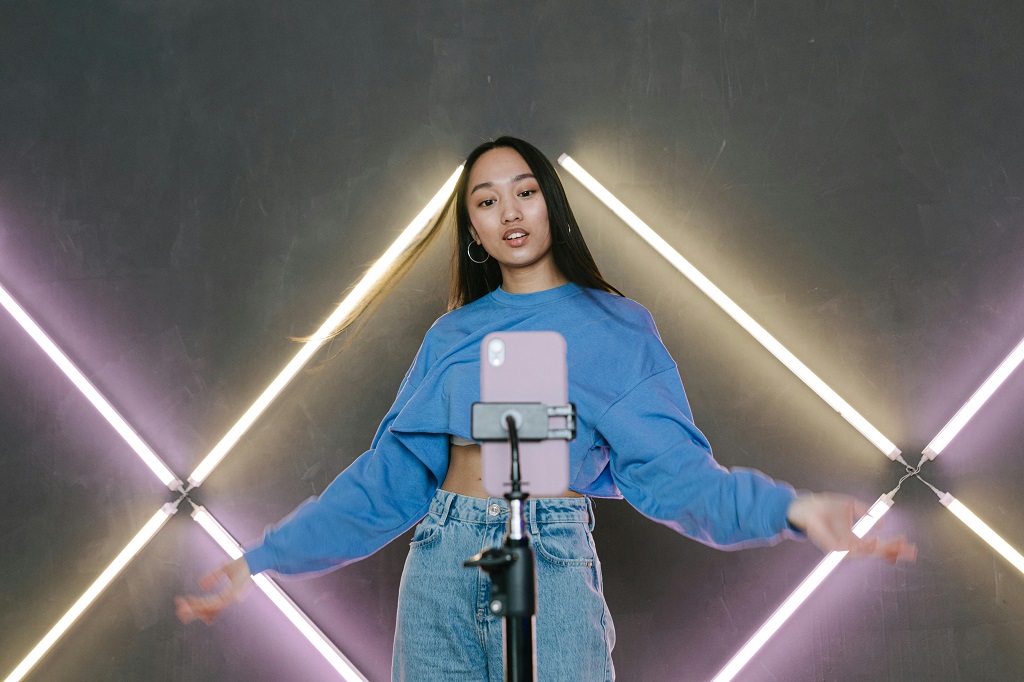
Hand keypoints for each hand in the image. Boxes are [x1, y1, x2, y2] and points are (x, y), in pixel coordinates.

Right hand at [176, 557, 252, 624]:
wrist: (253, 559)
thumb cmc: (241, 564)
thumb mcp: (223, 570)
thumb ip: (213, 577)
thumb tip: (201, 585)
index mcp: (227, 595)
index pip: (211, 606)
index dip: (199, 609)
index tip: (186, 609)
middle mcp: (229, 598)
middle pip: (208, 609)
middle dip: (193, 612)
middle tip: (179, 613)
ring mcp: (231, 598)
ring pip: (209, 607)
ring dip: (195, 608)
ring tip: (182, 608)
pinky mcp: (232, 594)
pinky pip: (215, 602)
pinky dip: (203, 604)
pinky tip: (193, 603)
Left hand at [786, 493, 916, 563]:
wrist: (805, 506)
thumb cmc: (825, 506)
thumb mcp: (850, 505)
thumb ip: (865, 511)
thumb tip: (882, 521)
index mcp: (855, 537)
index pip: (878, 545)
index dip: (894, 546)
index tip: (909, 545)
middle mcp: (850, 544)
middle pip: (876, 551)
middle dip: (894, 551)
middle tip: (911, 552)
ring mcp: (842, 546)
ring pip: (866, 551)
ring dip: (882, 550)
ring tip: (896, 547)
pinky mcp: (832, 546)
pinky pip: (850, 549)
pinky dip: (863, 547)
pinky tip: (874, 543)